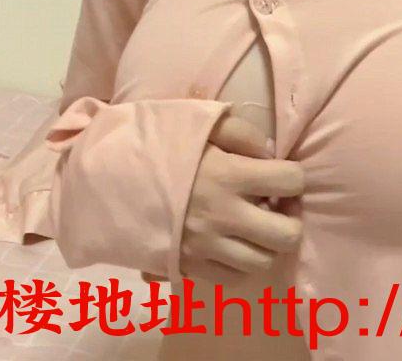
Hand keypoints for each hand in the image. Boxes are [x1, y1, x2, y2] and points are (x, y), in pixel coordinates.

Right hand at [142, 114, 303, 284]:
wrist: (108, 176)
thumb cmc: (158, 143)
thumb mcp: (201, 122)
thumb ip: (242, 133)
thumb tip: (271, 152)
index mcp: (230, 175)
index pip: (291, 181)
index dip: (293, 175)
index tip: (279, 173)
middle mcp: (224, 216)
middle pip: (287, 235)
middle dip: (289, 218)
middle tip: (275, 206)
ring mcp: (207, 247)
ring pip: (263, 261)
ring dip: (264, 243)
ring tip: (252, 226)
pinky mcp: (189, 268)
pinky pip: (233, 279)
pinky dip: (240, 264)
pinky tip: (231, 243)